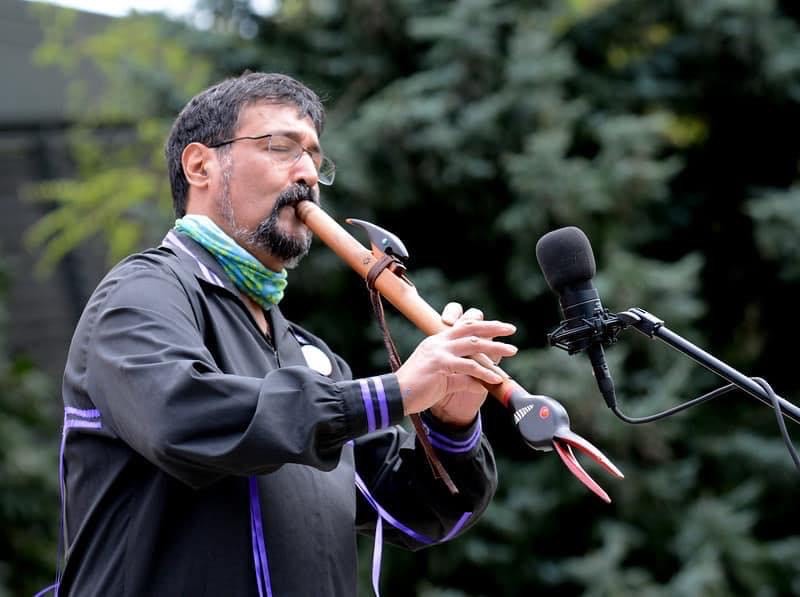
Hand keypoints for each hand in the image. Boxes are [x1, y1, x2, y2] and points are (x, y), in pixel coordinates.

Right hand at [395, 302, 516, 426]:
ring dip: (495, 347)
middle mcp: (439, 342)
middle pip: (470, 327)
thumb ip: (462, 379)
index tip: (499, 328)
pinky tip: (496, 378)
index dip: (482, 325)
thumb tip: (480, 384)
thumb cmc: (417, 389)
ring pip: (473, 344)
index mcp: (438, 341)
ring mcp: (439, 351)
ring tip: (512, 350)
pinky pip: (468, 366)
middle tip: (511, 329)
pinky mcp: (440, 364)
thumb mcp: (444, 380)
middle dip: (493, 327)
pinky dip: (485, 372)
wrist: (396, 396)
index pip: (463, 326)